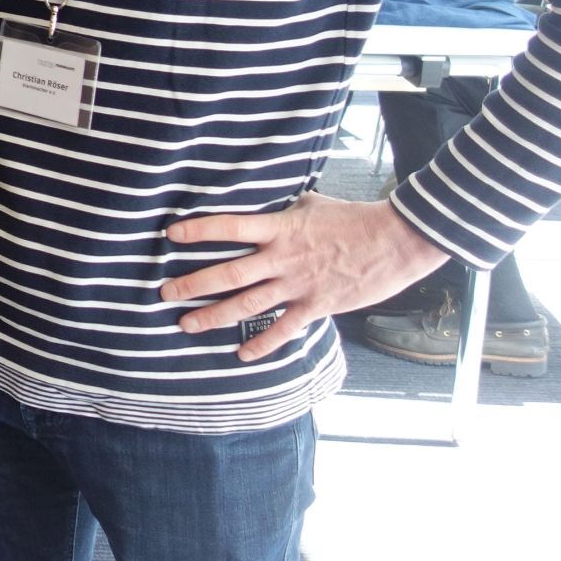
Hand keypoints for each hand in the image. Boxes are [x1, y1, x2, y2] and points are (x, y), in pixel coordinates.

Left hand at [162, 192, 448, 360]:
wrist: (395, 240)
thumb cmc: (353, 218)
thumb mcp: (311, 204)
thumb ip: (282, 212)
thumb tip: (265, 207)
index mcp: (280, 228)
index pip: (230, 226)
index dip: (199, 231)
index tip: (171, 235)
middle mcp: (282, 259)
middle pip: (229, 273)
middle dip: (193, 285)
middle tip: (164, 294)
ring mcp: (298, 285)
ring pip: (248, 304)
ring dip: (214, 316)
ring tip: (187, 325)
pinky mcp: (317, 306)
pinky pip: (284, 330)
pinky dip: (262, 344)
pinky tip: (241, 355)